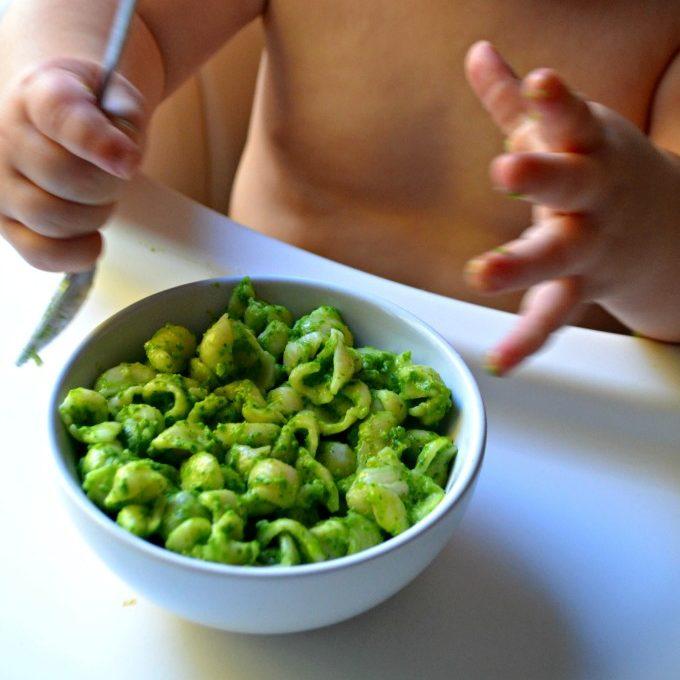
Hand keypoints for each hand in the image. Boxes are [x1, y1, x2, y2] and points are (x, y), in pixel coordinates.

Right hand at [0, 58, 147, 270]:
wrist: (58, 117)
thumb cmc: (94, 112)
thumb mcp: (118, 99)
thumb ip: (127, 120)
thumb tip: (122, 160)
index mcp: (39, 93)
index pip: (61, 116)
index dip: (97, 142)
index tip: (127, 162)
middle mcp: (5, 135)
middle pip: (66, 177)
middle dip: (106, 185)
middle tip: (111, 176)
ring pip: (55, 218)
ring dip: (93, 216)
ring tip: (96, 197)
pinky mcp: (5, 222)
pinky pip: (41, 253)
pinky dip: (76, 253)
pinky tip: (92, 236)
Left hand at [464, 41, 679, 374]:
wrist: (662, 228)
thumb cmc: (596, 171)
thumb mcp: (567, 133)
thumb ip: (519, 102)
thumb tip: (478, 52)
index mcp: (588, 151)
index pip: (573, 120)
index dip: (557, 103)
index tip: (541, 81)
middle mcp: (592, 198)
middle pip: (570, 185)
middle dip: (542, 175)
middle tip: (506, 169)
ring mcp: (589, 248)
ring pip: (558, 258)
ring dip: (520, 266)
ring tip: (480, 275)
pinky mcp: (581, 289)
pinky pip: (553, 316)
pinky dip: (527, 341)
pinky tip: (502, 362)